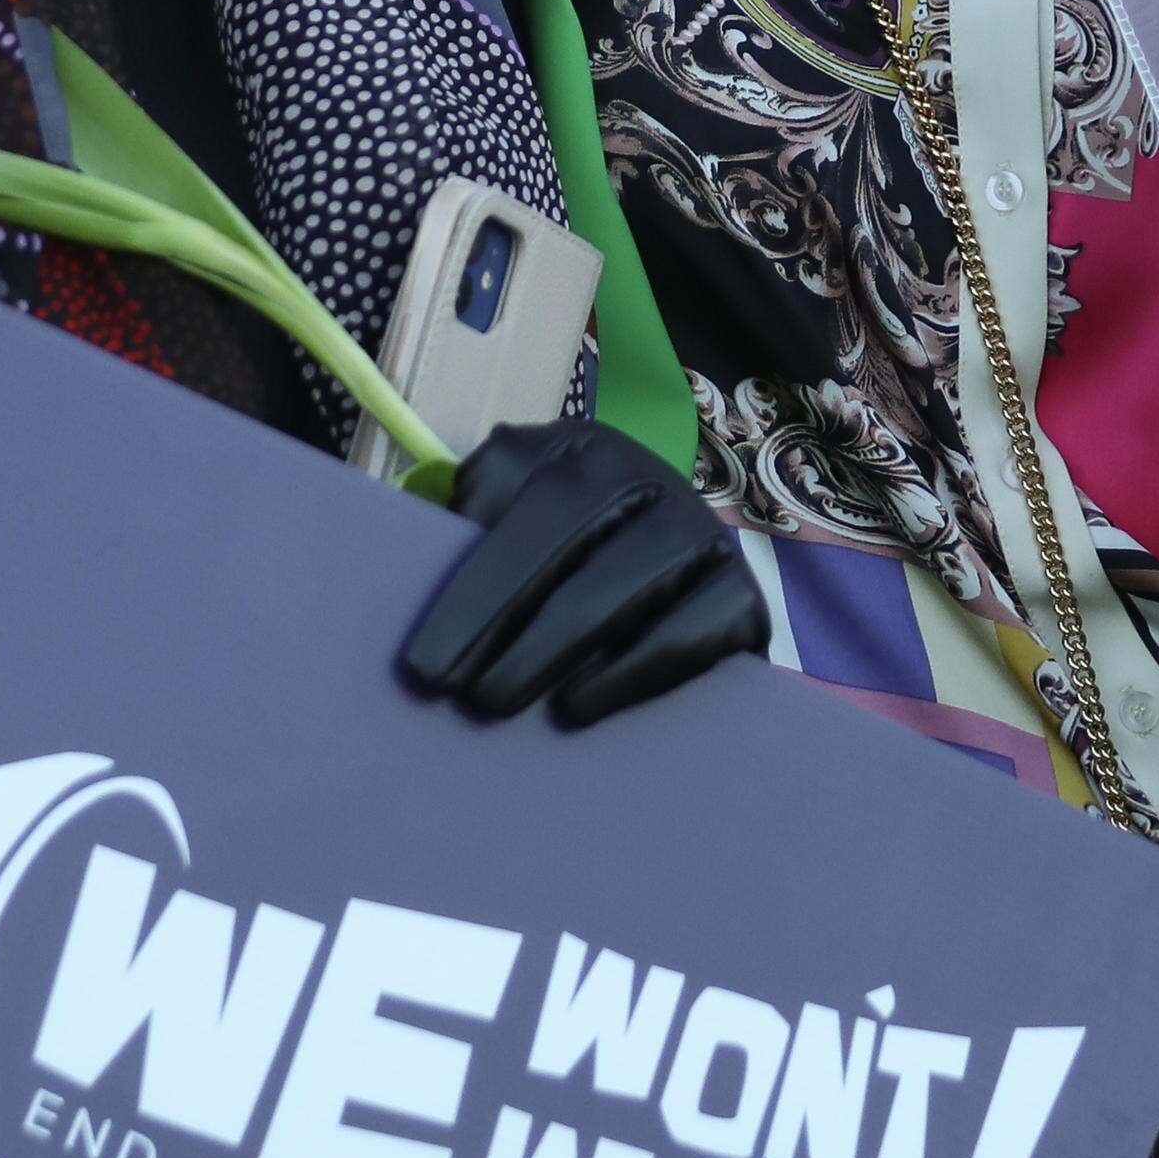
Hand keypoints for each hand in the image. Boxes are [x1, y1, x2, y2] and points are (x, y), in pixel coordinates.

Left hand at [404, 422, 770, 726]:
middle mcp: (651, 477)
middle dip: (502, 622)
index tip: (421, 662)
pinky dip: (632, 672)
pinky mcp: (744, 593)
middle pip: (571, 545)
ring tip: (497, 702)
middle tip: (452, 691)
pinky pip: (690, 632)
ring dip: (554, 649)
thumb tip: (414, 564)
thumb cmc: (566, 562)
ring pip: (627, 587)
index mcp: (584, 451)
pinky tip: (579, 706)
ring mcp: (704, 533)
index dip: (472, 587)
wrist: (680, 587)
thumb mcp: (519, 522)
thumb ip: (476, 529)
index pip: (524, 508)